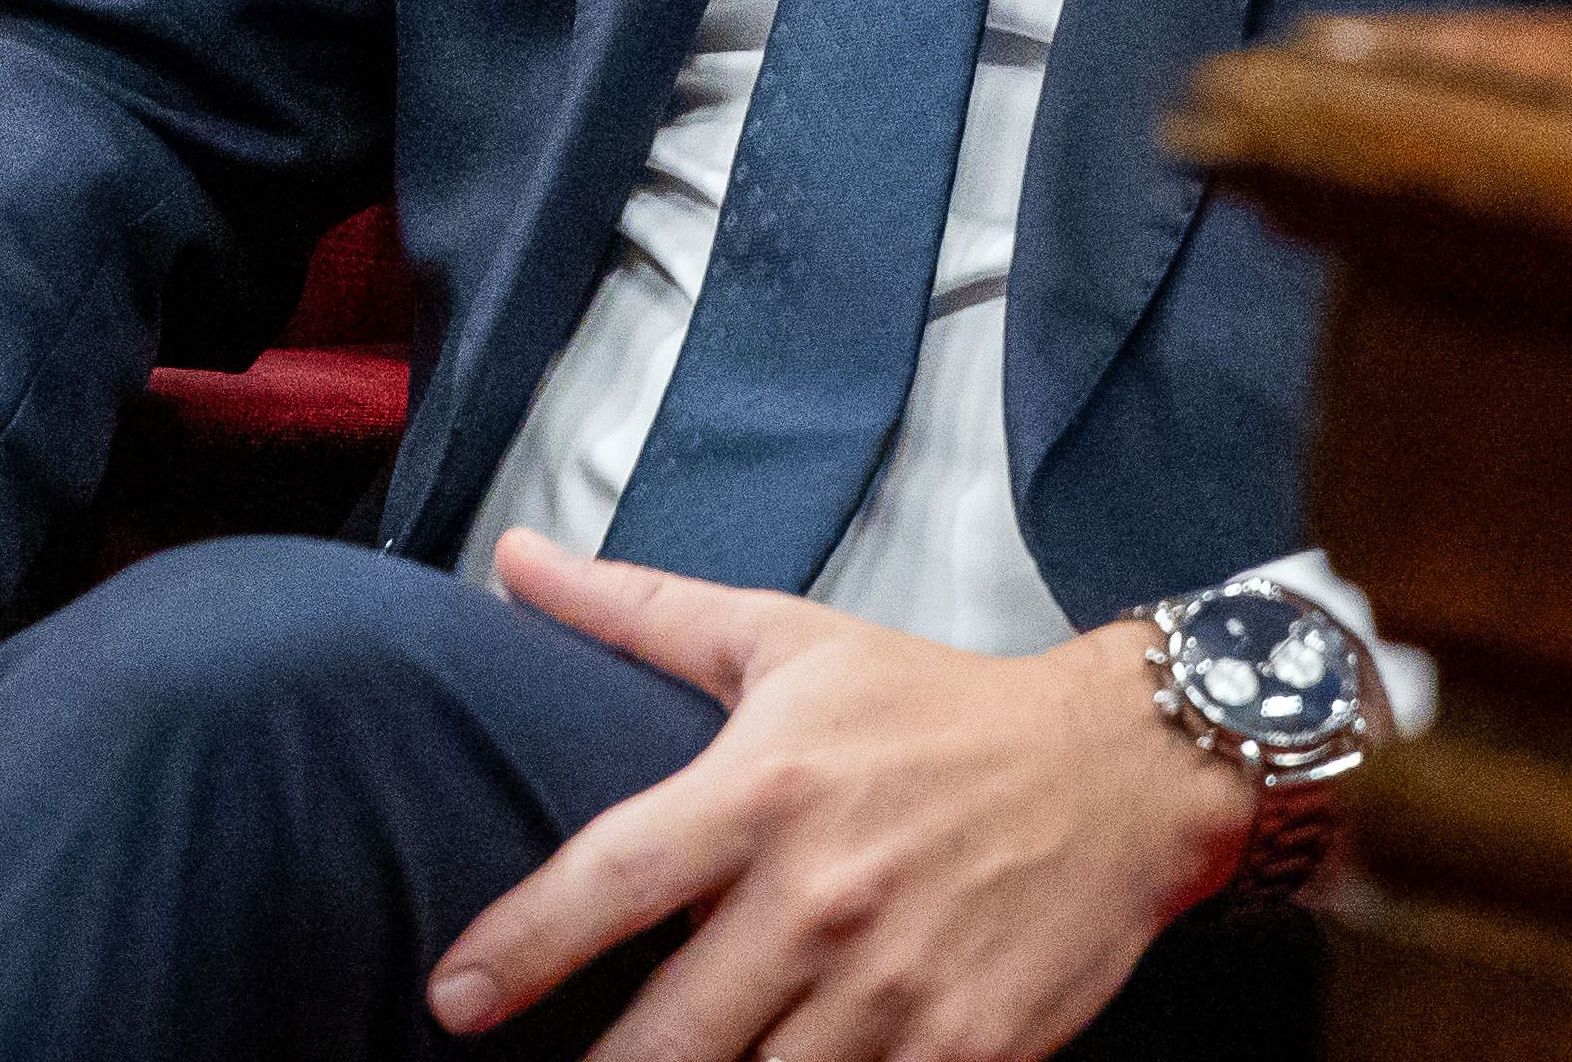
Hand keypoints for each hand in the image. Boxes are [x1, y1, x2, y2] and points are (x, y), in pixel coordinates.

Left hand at [423, 537, 1252, 1060]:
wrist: (1119, 770)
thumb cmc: (933, 705)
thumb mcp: (784, 639)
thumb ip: (635, 613)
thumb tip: (510, 559)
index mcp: (763, 792)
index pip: (613, 880)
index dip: (523, 948)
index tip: (452, 999)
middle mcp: (823, 898)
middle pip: (675, 1028)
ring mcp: (899, 988)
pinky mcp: (970, 1051)